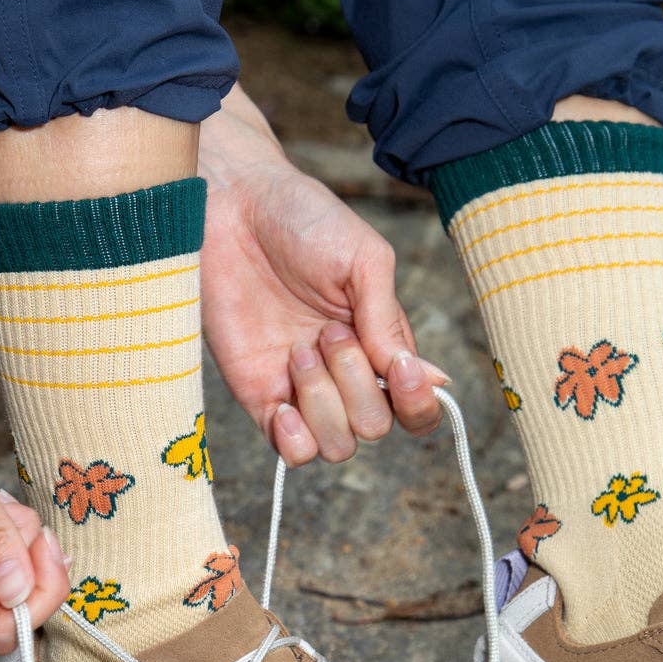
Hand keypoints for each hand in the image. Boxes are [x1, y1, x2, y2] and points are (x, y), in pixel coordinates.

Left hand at [198, 87, 447, 465]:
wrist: (231, 208)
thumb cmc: (303, 221)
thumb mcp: (364, 261)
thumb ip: (389, 322)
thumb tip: (432, 381)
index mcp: (381, 345)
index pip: (416, 408)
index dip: (417, 402)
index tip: (397, 367)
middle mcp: (345, 376)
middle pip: (375, 427)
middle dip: (355, 383)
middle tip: (326, 329)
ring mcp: (302, 390)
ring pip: (337, 446)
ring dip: (323, 401)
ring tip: (299, 348)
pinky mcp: (258, 395)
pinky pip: (289, 453)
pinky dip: (293, 440)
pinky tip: (283, 404)